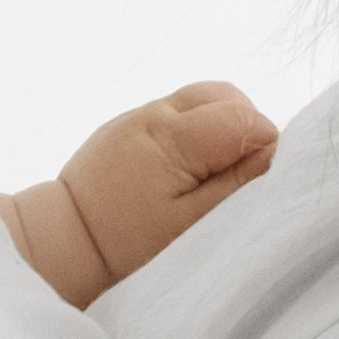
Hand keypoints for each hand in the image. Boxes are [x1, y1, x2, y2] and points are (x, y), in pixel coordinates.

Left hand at [60, 81, 277, 283]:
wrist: (65, 238)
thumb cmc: (126, 241)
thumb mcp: (190, 223)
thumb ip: (235, 184)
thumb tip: (273, 150)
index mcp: (172, 138)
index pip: (242, 118)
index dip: (262, 145)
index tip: (255, 180)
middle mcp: (155, 114)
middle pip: (225, 96)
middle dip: (246, 128)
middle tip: (240, 174)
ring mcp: (140, 114)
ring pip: (203, 98)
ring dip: (221, 126)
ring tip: (214, 171)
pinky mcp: (131, 123)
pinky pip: (178, 111)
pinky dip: (196, 129)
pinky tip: (189, 166)